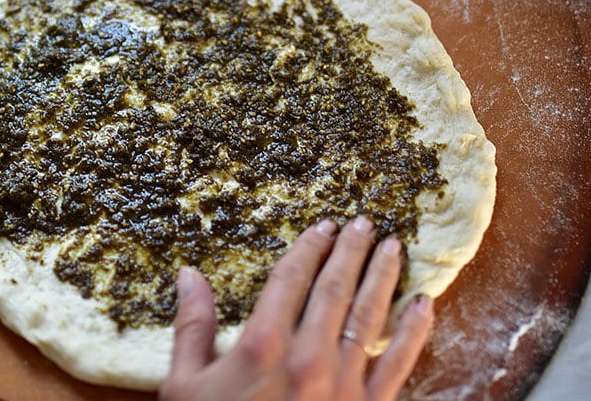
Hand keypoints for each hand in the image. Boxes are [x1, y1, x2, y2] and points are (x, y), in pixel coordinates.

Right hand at [160, 217, 433, 400]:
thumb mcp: (185, 384)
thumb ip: (192, 326)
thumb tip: (188, 274)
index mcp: (262, 344)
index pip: (291, 278)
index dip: (309, 247)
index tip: (323, 226)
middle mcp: (307, 355)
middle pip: (334, 288)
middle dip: (350, 251)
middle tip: (364, 223)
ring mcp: (343, 383)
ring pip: (368, 316)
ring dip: (382, 277)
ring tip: (394, 247)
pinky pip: (397, 363)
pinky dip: (413, 331)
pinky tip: (423, 304)